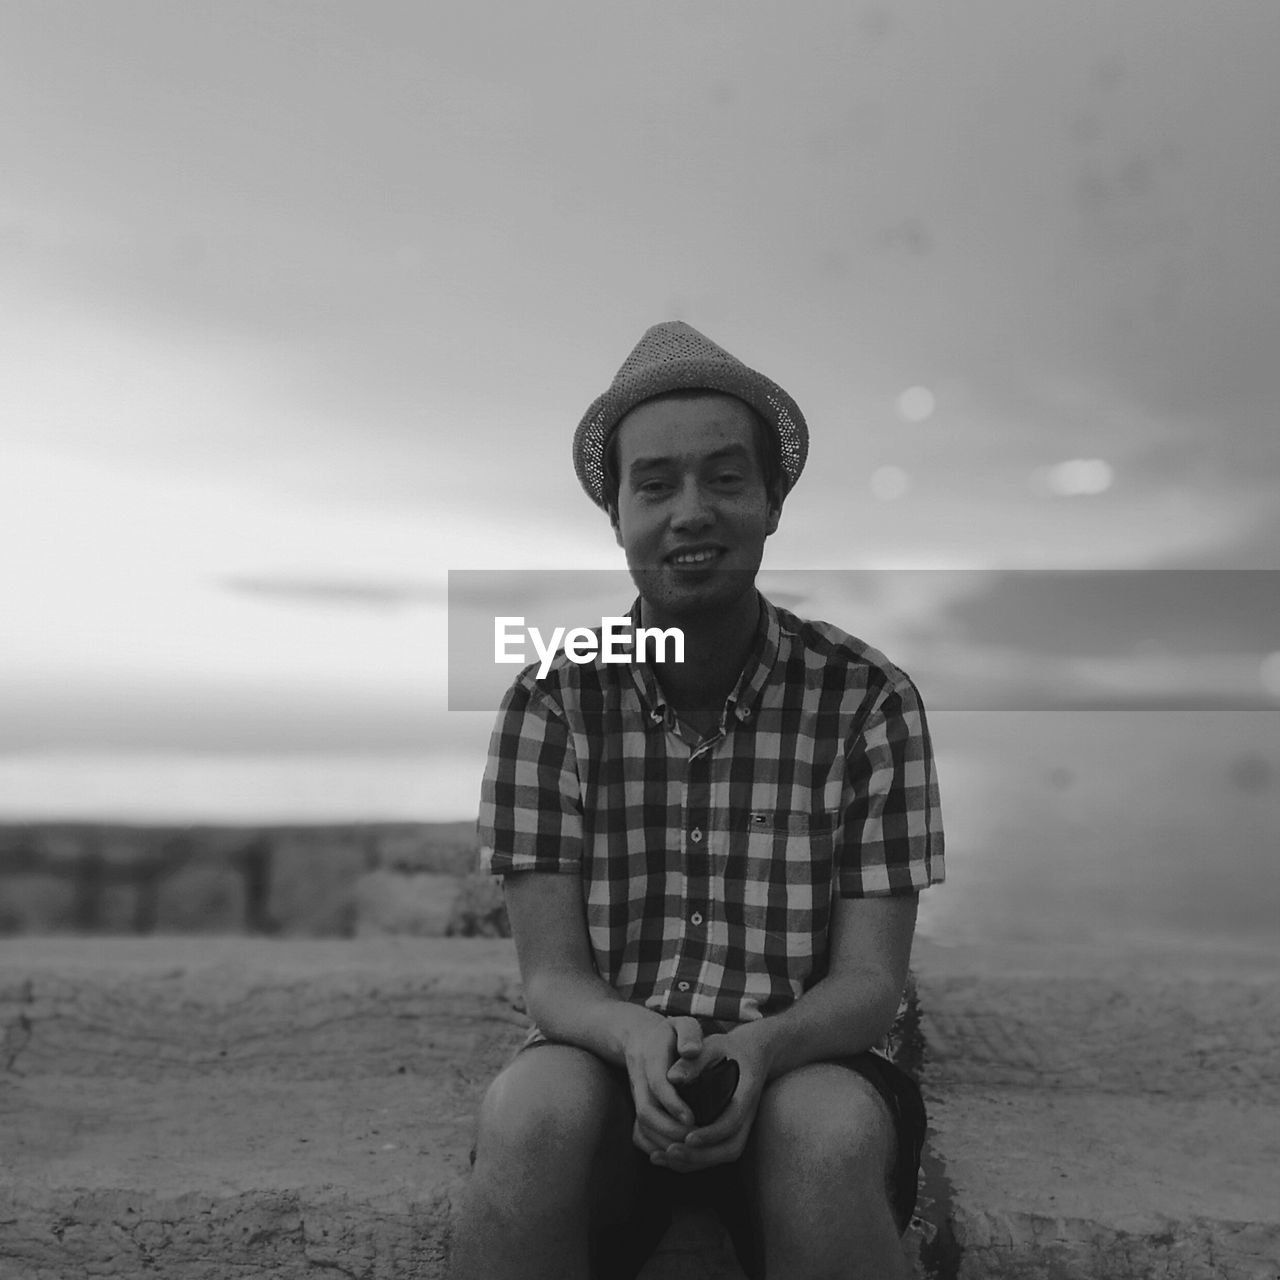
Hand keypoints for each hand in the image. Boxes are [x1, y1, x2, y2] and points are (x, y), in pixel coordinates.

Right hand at [623, 1015, 702, 1157]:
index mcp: (651, 1056)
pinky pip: (640, 1133)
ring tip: (691, 1149)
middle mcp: (639, 1079)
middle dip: (670, 1129)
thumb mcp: (682, 1023)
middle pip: (646, 1111)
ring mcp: (636, 1095)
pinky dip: (655, 1147)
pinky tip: (676, 1153)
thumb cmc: (671, 1032)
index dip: (673, 1103)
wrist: (642, 1038)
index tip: (691, 1118)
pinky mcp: (639, 1107)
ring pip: (642, 1126)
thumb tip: (691, 1051)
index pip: (657, 1084)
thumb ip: (688, 1033)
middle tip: (695, 1138)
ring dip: (664, 1142)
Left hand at [651, 1028, 770, 1171]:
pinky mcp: (733, 1131)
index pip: (732, 1121)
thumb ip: (694, 1061)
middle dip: (700, 1155)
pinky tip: (667, 1156)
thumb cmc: (729, 1047)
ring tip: (662, 1157)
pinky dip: (695, 1160)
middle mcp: (748, 1115)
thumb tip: (670, 1077)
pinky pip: (717, 1152)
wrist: (753, 1052)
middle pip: (729, 1147)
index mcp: (747, 1093)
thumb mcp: (713, 1046)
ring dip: (694, 1161)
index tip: (687, 1137)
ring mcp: (742, 1125)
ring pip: (723, 1154)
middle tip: (669, 1151)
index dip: (711, 1133)